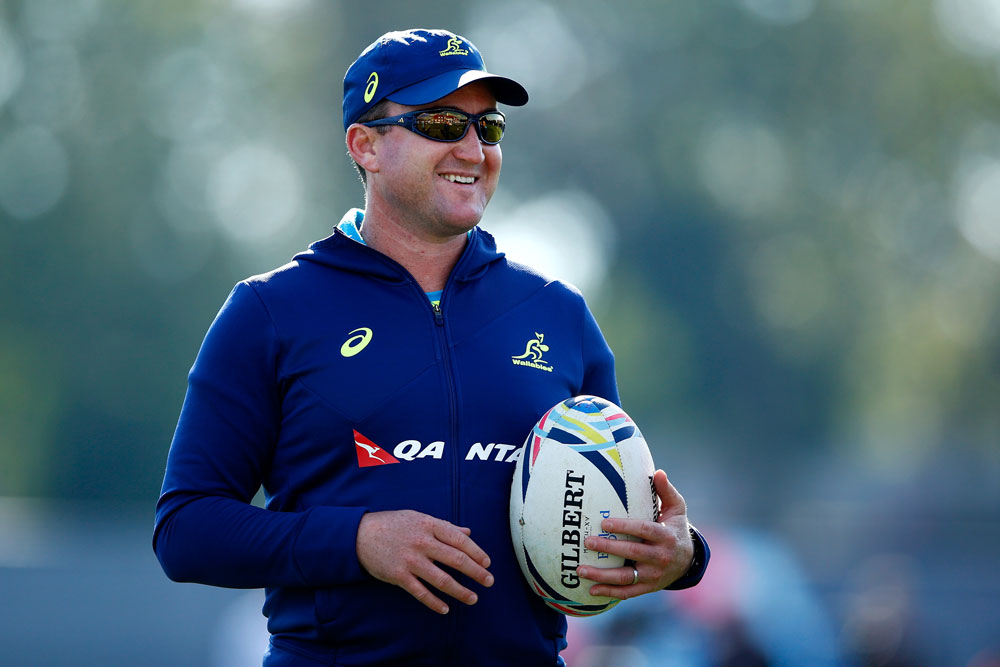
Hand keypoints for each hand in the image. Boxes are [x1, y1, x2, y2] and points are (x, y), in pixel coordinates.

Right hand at [356, 509, 493, 613]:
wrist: (360, 535)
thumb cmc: (394, 525)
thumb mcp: (419, 518)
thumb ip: (444, 526)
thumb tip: (468, 533)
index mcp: (429, 525)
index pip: (460, 540)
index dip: (477, 553)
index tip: (487, 563)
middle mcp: (422, 542)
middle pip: (456, 560)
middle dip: (476, 572)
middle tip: (489, 581)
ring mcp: (410, 560)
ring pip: (442, 580)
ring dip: (460, 591)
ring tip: (473, 598)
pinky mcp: (399, 576)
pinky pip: (421, 593)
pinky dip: (434, 603)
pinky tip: (445, 609)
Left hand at [577, 469, 693, 598]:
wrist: (688, 561)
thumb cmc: (676, 529)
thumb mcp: (676, 509)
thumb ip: (666, 491)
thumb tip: (658, 472)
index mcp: (666, 536)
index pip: (644, 530)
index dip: (625, 527)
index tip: (605, 523)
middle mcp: (660, 557)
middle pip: (633, 552)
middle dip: (609, 548)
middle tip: (587, 542)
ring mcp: (653, 575)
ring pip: (626, 577)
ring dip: (602, 576)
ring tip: (580, 570)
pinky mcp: (648, 587)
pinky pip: (627, 592)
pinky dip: (609, 593)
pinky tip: (591, 590)